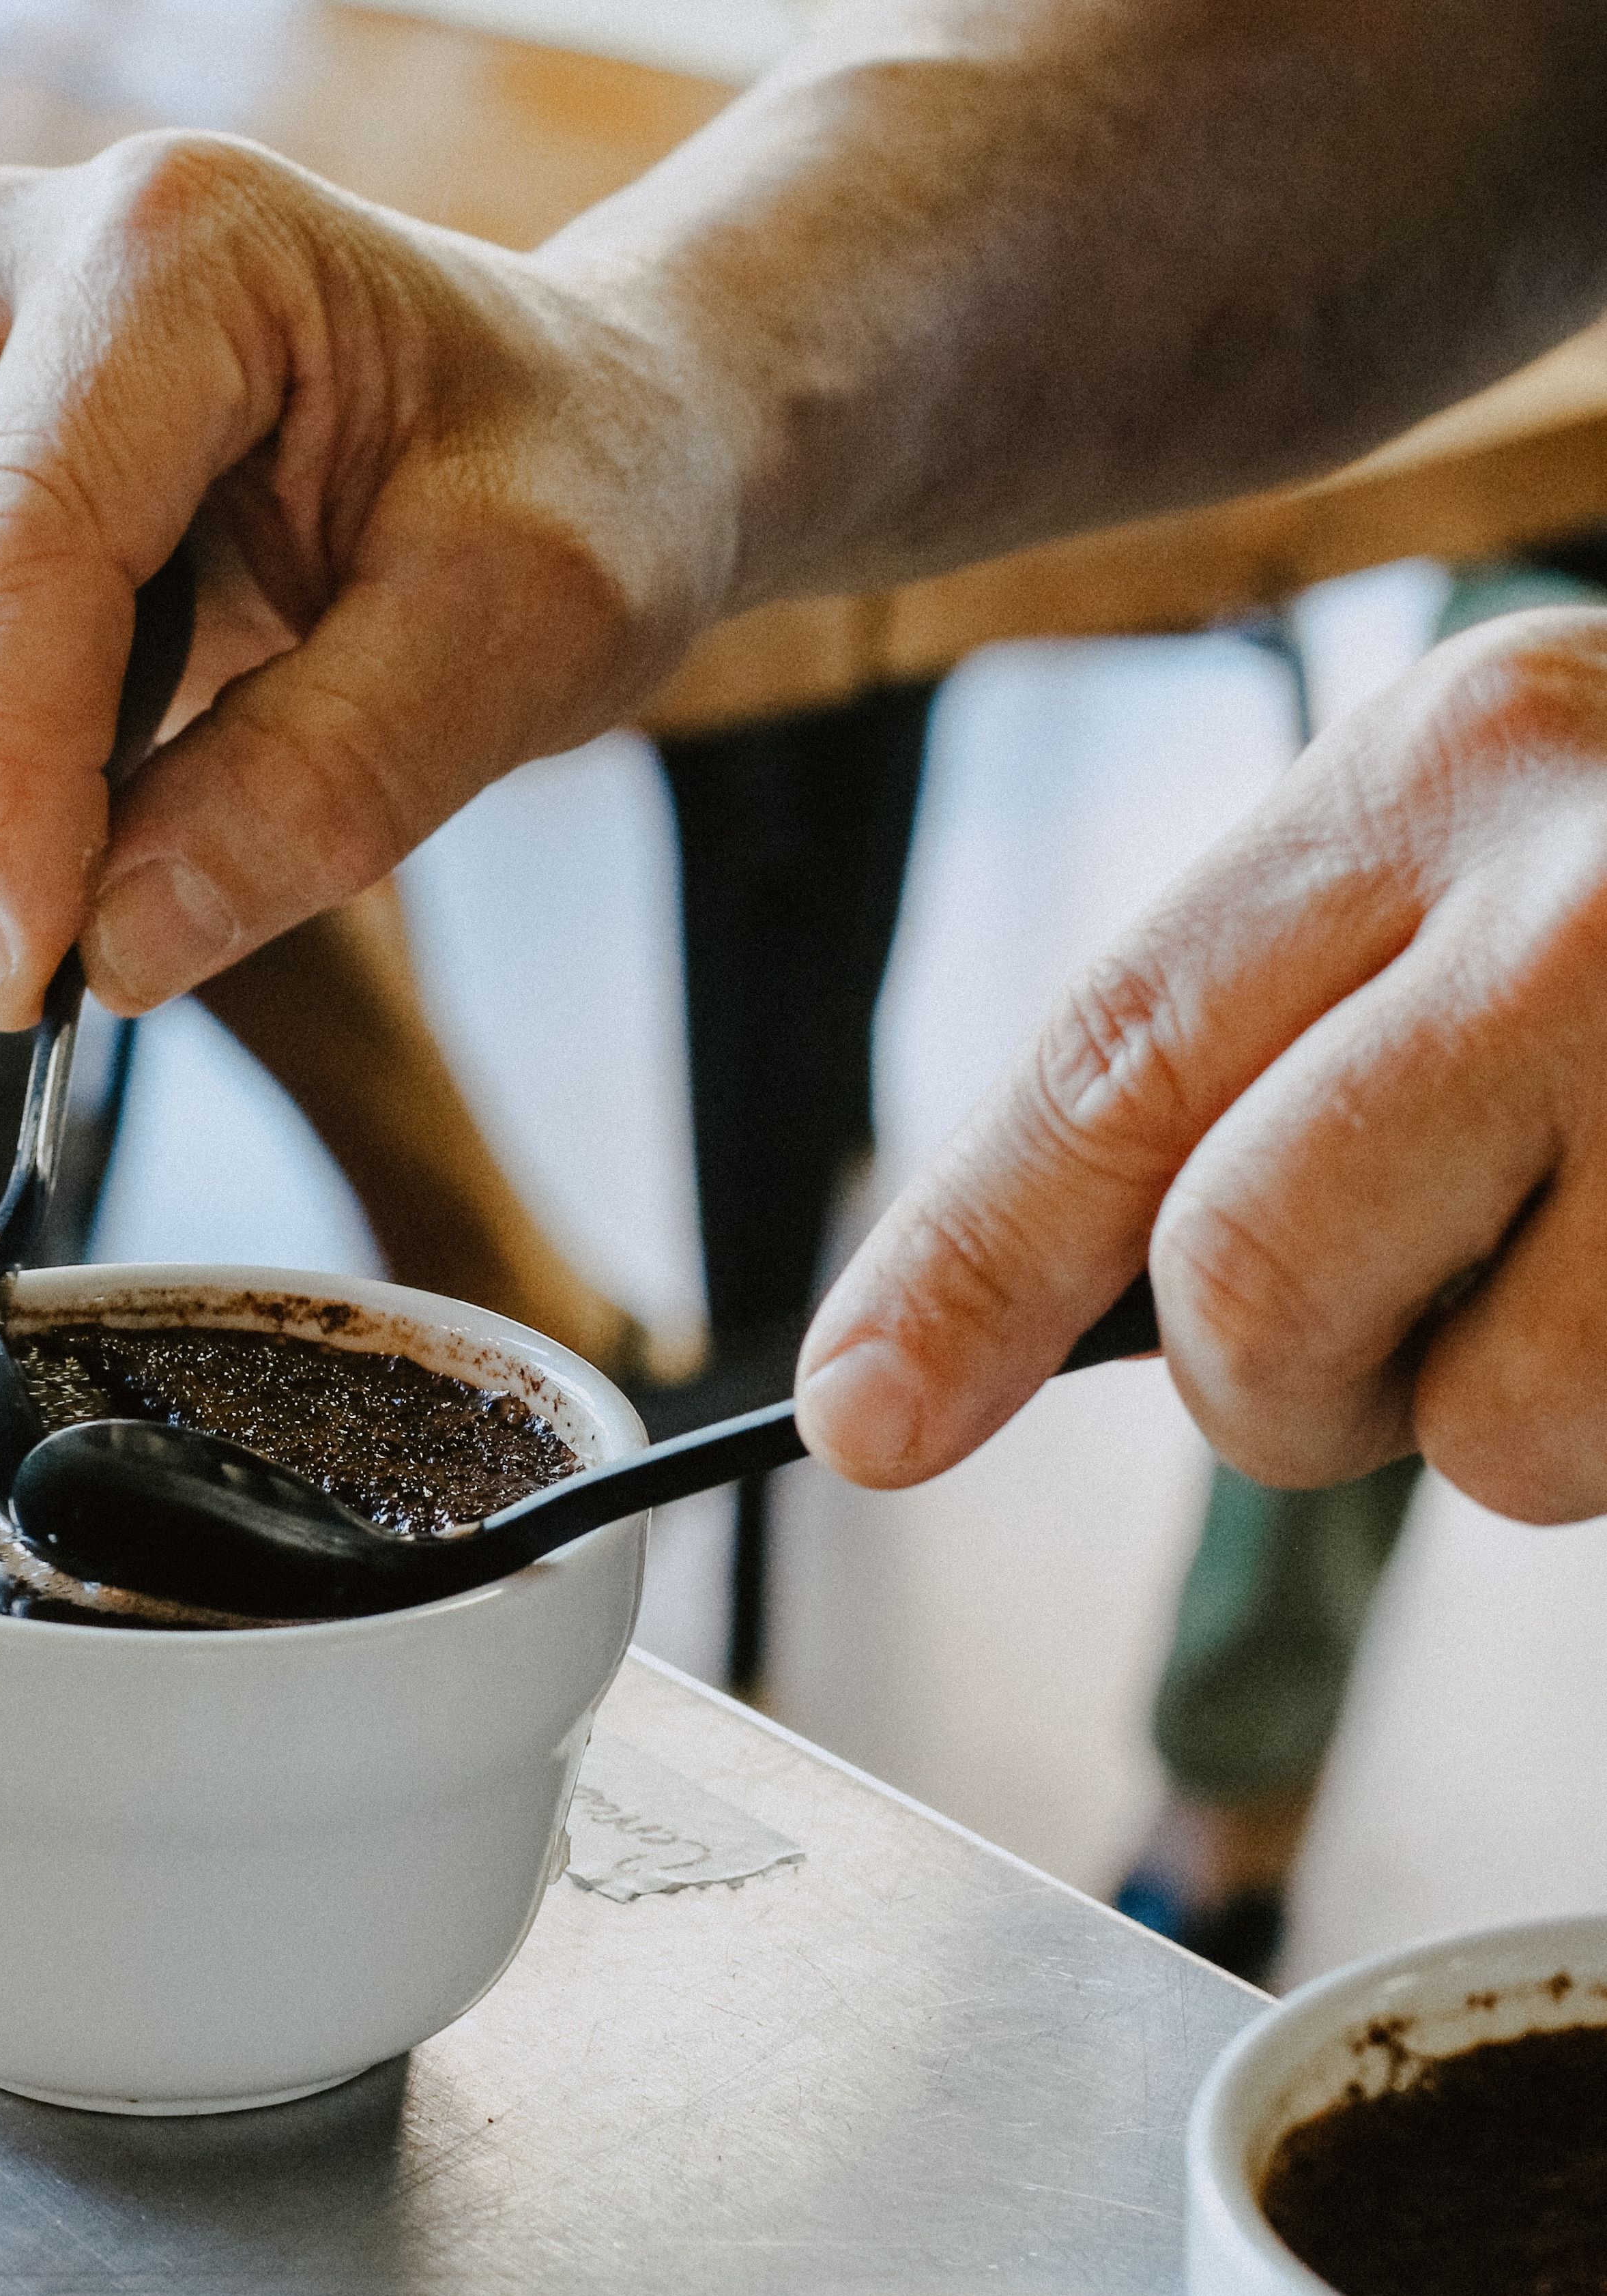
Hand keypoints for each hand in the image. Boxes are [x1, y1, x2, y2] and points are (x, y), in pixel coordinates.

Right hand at [0, 132, 735, 1026]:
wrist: (566, 426)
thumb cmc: (569, 489)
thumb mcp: (530, 633)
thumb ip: (326, 787)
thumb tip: (111, 951)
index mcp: (173, 249)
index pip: (1, 551)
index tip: (34, 975)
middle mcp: (0, 259)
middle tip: (47, 937)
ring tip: (31, 847)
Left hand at [797, 608, 1606, 1522]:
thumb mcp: (1473, 873)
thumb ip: (1250, 1064)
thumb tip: (958, 1344)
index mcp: (1439, 769)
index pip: (1108, 1068)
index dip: (958, 1275)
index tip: (861, 1420)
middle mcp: (1595, 888)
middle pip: (1255, 1281)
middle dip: (1278, 1389)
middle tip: (1376, 1344)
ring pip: (1490, 1428)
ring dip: (1508, 1418)